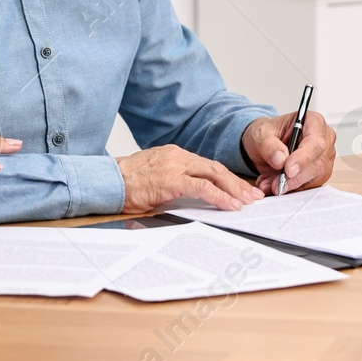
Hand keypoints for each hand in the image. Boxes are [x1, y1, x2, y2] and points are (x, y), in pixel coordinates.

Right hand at [117, 145, 261, 212]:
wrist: (107, 181)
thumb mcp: (155, 178)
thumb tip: (193, 197)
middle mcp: (178, 156)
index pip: (208, 165)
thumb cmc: (127, 183)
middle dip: (237, 183)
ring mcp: (175, 166)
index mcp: (175, 155)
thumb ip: (175, 182)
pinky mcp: (171, 180)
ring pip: (213, 175)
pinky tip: (230, 205)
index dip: (227, 178)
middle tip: (253, 196)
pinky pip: (202, 188)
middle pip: (215, 168)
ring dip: (233, 190)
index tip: (241, 189)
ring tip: (247, 202)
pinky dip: (219, 196)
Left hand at [242, 110, 335, 194]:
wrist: (263, 144)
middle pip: (318, 164)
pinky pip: (309, 186)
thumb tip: (280, 159)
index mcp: (313, 122)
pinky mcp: (319, 174)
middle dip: (295, 177)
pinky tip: (276, 184)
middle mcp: (323, 140)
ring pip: (314, 178)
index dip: (303, 158)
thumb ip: (269, 146)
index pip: (316, 142)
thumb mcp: (260, 134)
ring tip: (270, 183)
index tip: (288, 170)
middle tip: (276, 184)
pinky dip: (291, 188)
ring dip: (291, 185)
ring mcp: (323, 158)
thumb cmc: (266, 133)